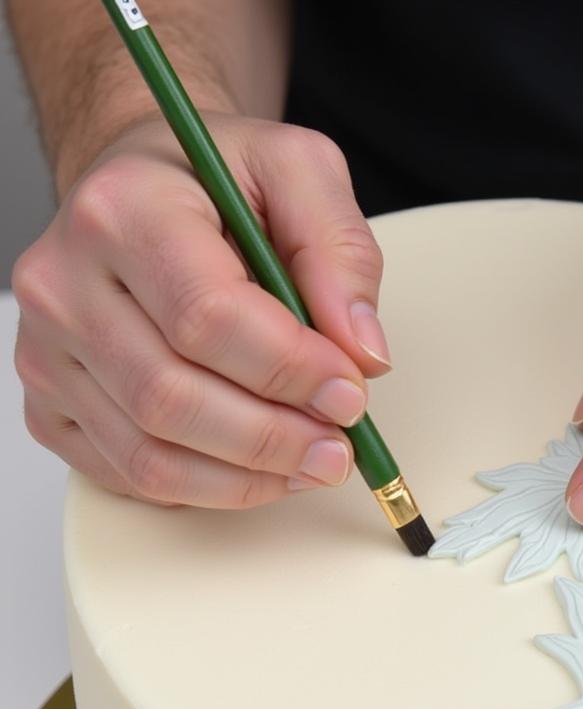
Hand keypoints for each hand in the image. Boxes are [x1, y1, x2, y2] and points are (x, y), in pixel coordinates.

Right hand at [13, 114, 390, 507]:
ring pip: (150, 453)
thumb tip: (363, 353)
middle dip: (274, 438)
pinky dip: (208, 489)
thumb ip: (342, 254)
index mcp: (124, 211)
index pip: (207, 318)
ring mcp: (48, 352)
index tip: (349, 393)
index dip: (290, 371)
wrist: (141, 192)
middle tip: (339, 448)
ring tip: (312, 463)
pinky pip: (130, 475)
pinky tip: (258, 468)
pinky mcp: (50, 404)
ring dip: (248, 477)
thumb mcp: (300, 174)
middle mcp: (65, 284)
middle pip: (172, 398)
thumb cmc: (216, 182)